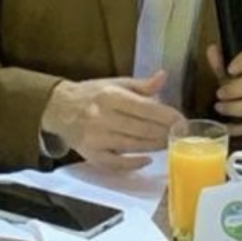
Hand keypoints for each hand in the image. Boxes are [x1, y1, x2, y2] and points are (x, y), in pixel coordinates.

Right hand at [40, 70, 183, 170]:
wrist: (58, 108)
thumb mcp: (116, 83)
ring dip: (155, 146)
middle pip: (141, 128)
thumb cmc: (92, 94)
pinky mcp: (90, 154)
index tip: (182, 121)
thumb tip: (164, 76)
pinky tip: (148, 160)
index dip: (167, 116)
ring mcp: (96, 138)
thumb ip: (141, 85)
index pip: (145, 108)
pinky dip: (133, 163)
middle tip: (181, 135)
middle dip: (165, 133)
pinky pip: (114, 163)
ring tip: (170, 144)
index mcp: (111, 96)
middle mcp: (102, 117)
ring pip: (132, 145)